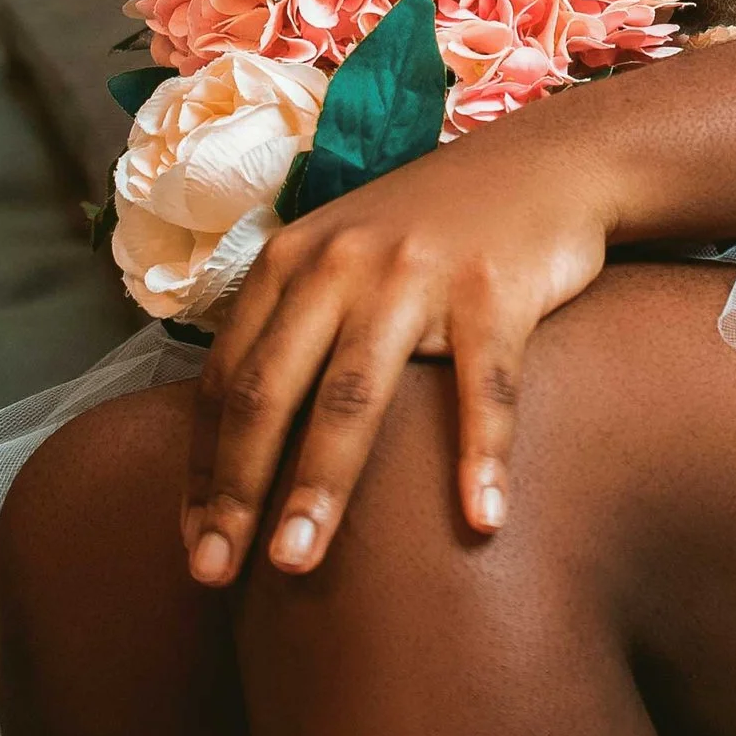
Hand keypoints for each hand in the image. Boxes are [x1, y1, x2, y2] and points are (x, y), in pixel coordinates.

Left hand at [180, 111, 612, 586]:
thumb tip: (231, 439)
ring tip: (297, 564)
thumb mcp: (342, 253)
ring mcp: (417, 273)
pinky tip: (482, 518)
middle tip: (214, 574)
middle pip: (270, 392)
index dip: (202, 467)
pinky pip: (483, 384)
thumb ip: (290, 323)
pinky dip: (482, 453)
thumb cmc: (432, 228)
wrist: (543, 160)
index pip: (224, 378)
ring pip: (354, 395)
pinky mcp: (494, 287)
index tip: (192, 543)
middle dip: (236, 490)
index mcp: (292, 260)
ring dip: (321, 486)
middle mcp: (342, 263)